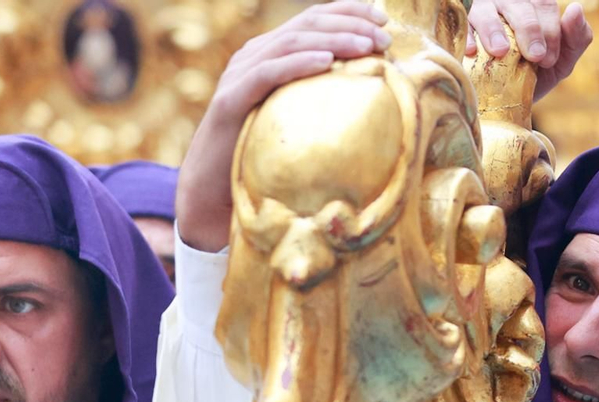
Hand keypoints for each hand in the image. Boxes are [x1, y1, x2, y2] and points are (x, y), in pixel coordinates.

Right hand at [177, 2, 390, 251]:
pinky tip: (327, 62)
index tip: (383, 18)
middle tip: (383, 33)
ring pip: (290, 43)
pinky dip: (299, 63)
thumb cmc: (264, 155)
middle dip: (348, 24)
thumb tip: (374, 94)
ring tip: (366, 45)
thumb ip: (325, 98)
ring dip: (333, 40)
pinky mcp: (232, 98)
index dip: (348, 12)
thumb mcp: (300, 117)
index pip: (312, 20)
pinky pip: (268, 73)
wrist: (215, 187)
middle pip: (305, 25)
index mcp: (272, 54)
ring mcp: (241, 73)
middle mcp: (255, 55)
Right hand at [465, 0, 592, 99]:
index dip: (549, 29)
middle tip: (534, 57)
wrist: (503, 103)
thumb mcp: (560, 63)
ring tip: (500, 51)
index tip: (548, 59)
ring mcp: (481, 12)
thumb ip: (575, 39)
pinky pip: (461, 25)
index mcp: (534, 7)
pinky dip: (467, 36)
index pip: (544, 4)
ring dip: (494, 29)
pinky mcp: (460, 28)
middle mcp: (507, 4)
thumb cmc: (533, 76)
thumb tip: (577, 9)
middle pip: (519, 4)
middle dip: (530, 29)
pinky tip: (472, 52)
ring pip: (487, 10)